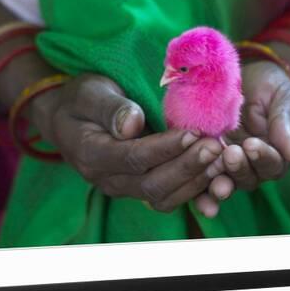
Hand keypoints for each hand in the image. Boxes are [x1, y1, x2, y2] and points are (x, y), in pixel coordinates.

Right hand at [30, 74, 222, 211]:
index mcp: (90, 153)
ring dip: (194, 181)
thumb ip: (110, 108)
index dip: (165, 148)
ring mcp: (122, 187)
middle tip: (215, 147)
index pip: (133, 157)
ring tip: (221, 159)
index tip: (193, 133)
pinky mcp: (137, 187)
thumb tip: (132, 125)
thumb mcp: (90, 93)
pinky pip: (167, 197)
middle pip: (151, 183)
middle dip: (187, 166)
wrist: (69, 119)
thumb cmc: (81, 99)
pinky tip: (214, 171)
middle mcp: (106, 179)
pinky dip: (193, 189)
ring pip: (162, 197)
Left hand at [194, 60, 289, 217]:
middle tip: (230, 154)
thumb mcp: (283, 100)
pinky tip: (189, 190)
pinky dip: (195, 186)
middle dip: (238, 169)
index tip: (252, 144)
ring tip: (209, 173)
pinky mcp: (203, 156)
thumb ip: (285, 125)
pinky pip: (199, 176)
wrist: (247, 75)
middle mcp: (250, 165)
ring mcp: (225, 162)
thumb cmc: (271, 87)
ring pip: (223, 181)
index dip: (262, 157)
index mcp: (273, 154)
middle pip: (247, 178)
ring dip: (216, 183)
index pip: (271, 165)